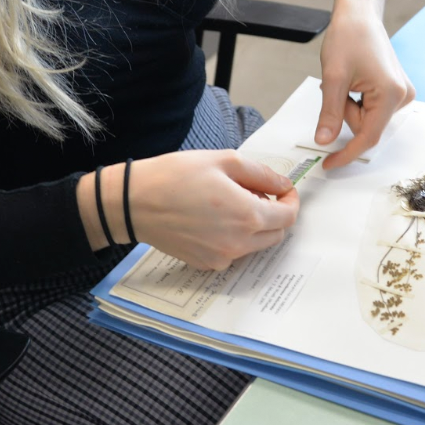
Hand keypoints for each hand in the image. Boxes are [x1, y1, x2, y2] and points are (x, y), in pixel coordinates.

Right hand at [117, 150, 298, 270]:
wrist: (134, 203)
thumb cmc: (176, 176)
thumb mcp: (224, 161)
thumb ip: (262, 174)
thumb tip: (283, 184)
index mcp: (247, 216)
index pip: (288, 217)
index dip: (291, 201)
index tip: (283, 189)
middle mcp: (238, 243)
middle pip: (276, 235)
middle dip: (275, 214)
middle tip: (257, 192)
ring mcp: (221, 258)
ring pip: (256, 245)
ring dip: (256, 226)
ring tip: (232, 202)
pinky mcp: (206, 264)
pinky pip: (233, 252)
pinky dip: (235, 237)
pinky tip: (215, 218)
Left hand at [315, 0, 415, 169]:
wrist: (359, 14)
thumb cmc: (349, 36)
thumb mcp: (333, 77)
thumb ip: (329, 113)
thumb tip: (324, 141)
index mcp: (391, 94)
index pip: (368, 137)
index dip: (346, 153)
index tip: (328, 164)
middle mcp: (403, 95)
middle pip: (365, 126)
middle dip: (345, 112)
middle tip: (337, 85)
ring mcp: (401, 93)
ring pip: (366, 118)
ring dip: (350, 105)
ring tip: (347, 78)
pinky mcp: (396, 90)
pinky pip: (371, 108)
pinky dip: (357, 99)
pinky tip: (355, 79)